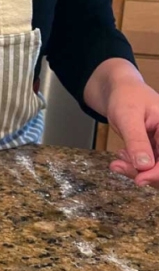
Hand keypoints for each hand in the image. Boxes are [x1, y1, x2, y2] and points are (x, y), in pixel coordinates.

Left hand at [83, 58, 158, 186]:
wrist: (120, 90)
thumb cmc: (126, 96)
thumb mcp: (128, 116)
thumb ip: (137, 140)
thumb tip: (144, 166)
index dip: (157, 172)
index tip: (139, 180)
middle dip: (143, 172)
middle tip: (118, 166)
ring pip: (154, 168)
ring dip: (135, 169)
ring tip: (117, 162)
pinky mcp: (155, 149)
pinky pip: (147, 165)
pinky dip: (133, 165)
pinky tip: (121, 157)